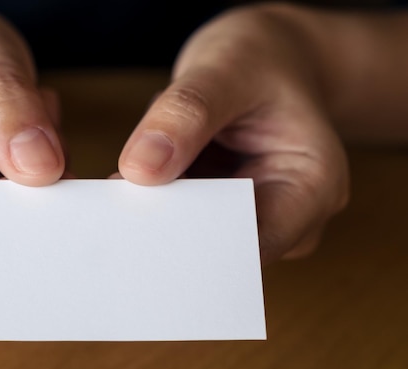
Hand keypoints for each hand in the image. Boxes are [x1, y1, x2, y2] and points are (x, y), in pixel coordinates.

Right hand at [0, 7, 65, 268]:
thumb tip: (41, 169)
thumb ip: (9, 108)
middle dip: (23, 205)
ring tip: (35, 128)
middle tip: (49, 147)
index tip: (39, 195)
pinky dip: (40, 184)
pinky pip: (19, 216)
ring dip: (36, 188)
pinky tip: (35, 144)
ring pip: (4, 230)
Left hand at [116, 4, 348, 263]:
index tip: (139, 232)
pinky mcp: (221, 210)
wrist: (267, 60)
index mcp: (312, 188)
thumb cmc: (260, 60)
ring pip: (192, 236)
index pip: (249, 245)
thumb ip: (186, 113)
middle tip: (117, 209)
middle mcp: (289, 216)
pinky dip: (156, 198)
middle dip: (167, 229)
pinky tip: (140, 176)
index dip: (193, 247)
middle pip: (219, 248)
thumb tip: (139, 169)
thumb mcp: (226, 68)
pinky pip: (181, 216)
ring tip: (133, 178)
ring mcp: (253, 216)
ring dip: (157, 210)